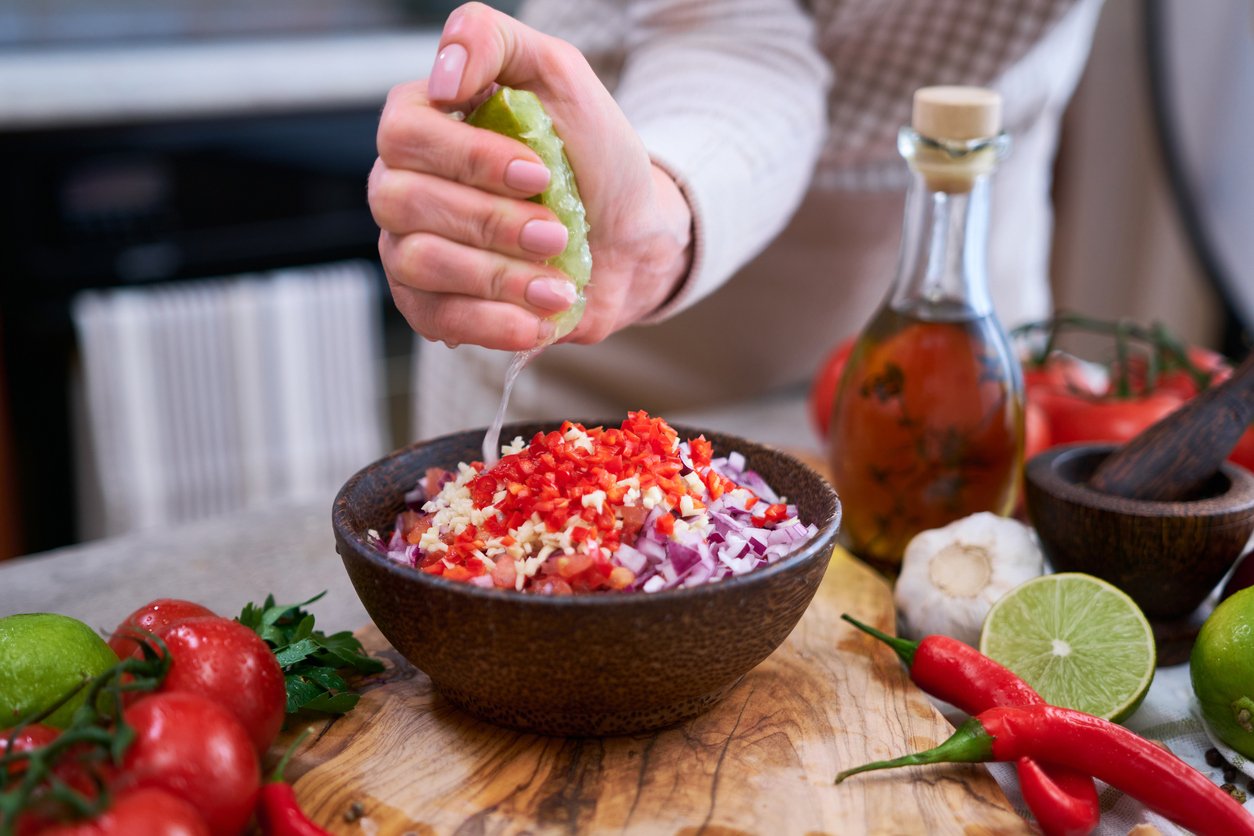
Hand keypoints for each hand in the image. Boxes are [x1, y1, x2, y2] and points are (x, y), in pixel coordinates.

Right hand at [369, 2, 692, 350]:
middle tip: (556, 233)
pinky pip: (435, 319)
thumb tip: (443, 73)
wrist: (628, 238)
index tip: (538, 174)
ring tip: (557, 282)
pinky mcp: (429, 306)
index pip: (406, 133)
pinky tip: (537, 317)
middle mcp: (402, 182)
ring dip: (498, 276)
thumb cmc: (592, 157)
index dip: (469, 159)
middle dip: (491, 222)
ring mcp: (408, 247)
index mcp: (423, 122)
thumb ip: (493, 41)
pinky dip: (492, 323)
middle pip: (404, 202)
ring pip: (420, 263)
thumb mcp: (558, 75)